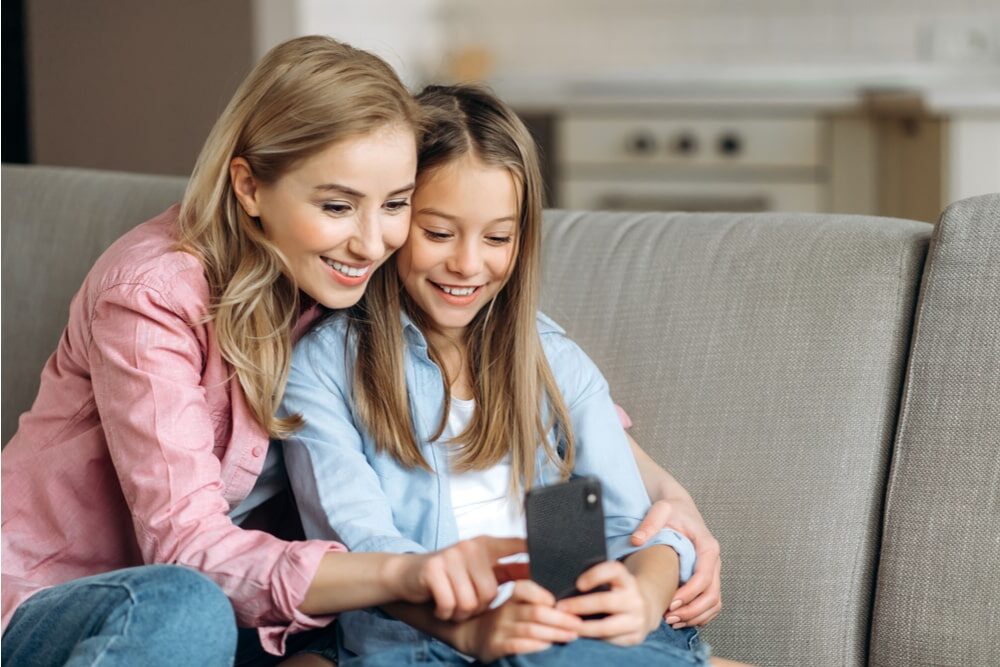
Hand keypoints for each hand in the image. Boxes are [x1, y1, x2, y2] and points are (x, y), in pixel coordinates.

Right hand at [389, 536, 525, 621]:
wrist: (405, 573)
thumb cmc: (446, 574)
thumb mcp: (475, 568)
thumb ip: (503, 570)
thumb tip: (534, 575)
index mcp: (484, 545)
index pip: (515, 544)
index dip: (531, 552)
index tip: (548, 559)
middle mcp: (469, 547)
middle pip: (490, 591)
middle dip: (478, 606)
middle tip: (465, 603)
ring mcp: (451, 557)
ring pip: (471, 601)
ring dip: (460, 612)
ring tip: (452, 604)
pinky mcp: (433, 570)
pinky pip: (451, 604)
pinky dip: (445, 612)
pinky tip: (440, 605)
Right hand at [456, 580, 580, 661]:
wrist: (475, 635)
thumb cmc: (507, 618)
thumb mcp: (516, 604)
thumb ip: (536, 598)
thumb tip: (570, 596)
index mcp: (513, 597)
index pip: (525, 588)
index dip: (543, 594)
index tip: (561, 601)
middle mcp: (505, 611)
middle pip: (536, 611)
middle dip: (561, 618)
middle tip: (579, 624)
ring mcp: (500, 629)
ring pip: (530, 629)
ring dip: (554, 633)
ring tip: (572, 636)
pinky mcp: (496, 646)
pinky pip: (518, 645)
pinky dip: (536, 646)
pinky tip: (549, 646)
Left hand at [555, 560, 656, 645]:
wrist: (643, 611)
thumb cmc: (614, 594)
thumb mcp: (609, 581)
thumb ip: (591, 581)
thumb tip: (564, 593)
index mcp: (626, 580)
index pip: (614, 570)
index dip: (595, 575)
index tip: (578, 584)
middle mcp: (635, 598)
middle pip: (605, 601)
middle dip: (579, 605)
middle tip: (559, 608)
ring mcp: (637, 619)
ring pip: (606, 627)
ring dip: (582, 627)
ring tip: (567, 626)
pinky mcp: (636, 637)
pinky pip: (609, 641)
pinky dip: (592, 639)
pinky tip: (580, 635)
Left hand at [632, 498, 721, 627]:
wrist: (678, 506)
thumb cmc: (671, 509)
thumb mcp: (660, 510)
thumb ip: (650, 523)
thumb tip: (637, 540)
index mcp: (707, 546)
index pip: (704, 577)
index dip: (689, 594)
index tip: (671, 603)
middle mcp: (714, 560)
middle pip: (712, 595)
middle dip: (692, 610)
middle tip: (669, 617)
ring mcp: (713, 570)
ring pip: (714, 602)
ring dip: (696, 616)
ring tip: (672, 621)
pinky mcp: (708, 577)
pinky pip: (711, 602)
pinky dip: (699, 614)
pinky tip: (680, 618)